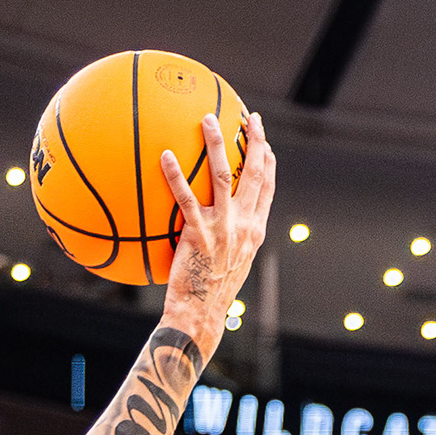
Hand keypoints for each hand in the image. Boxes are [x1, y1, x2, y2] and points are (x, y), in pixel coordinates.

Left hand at [154, 108, 276, 326]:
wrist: (200, 316)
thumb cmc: (208, 295)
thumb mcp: (229, 267)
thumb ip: (228, 242)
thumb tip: (216, 228)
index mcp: (253, 232)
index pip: (267, 190)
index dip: (269, 164)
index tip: (267, 145)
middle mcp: (243, 226)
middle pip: (255, 174)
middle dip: (256, 142)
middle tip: (251, 118)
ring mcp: (222, 228)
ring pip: (224, 175)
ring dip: (217, 143)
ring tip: (208, 119)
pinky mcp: (198, 234)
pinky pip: (185, 197)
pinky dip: (175, 174)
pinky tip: (166, 155)